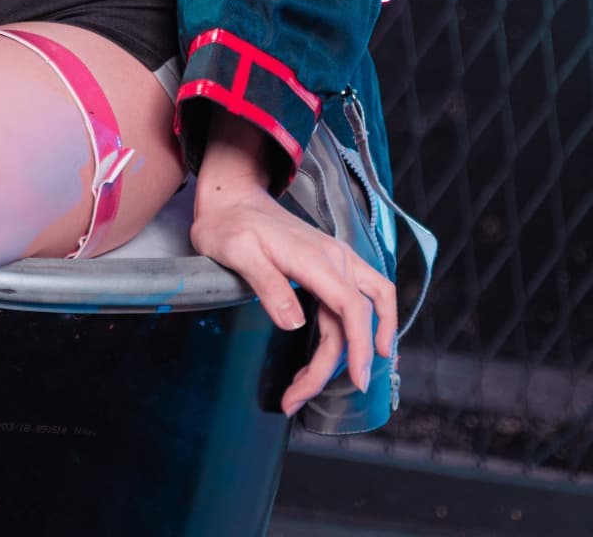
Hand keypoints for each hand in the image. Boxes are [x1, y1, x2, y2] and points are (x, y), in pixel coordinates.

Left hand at [190, 167, 396, 417]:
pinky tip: (343, 353)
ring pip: (362, 311)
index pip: (352, 306)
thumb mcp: (238, 252)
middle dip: (343, 360)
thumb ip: (267, 285)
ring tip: (313, 383)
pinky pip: (354, 303)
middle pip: (358, 316)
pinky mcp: (329, 268)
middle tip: (302, 394)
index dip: (359, 346)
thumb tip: (294, 324)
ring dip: (349, 350)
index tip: (357, 380)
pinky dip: (353, 332)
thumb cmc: (230, 224)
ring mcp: (335, 262)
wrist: (231, 199)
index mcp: (315, 257)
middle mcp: (335, 259)